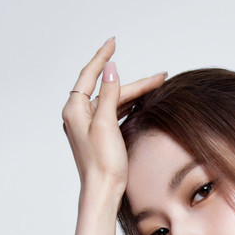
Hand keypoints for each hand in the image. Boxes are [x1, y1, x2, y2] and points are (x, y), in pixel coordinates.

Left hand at [61, 38, 165, 191]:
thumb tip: (111, 69)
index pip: (90, 75)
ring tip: (155, 88)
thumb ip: (108, 94)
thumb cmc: (103, 163)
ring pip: (113, 102)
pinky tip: (138, 104)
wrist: (103, 192)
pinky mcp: (98, 137)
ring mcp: (89, 126)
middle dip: (133, 83)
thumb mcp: (106, 124)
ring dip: (133, 94)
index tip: (113, 43)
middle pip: (107, 90)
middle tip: (159, 77)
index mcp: (75, 109)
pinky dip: (127, 107)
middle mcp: (79, 116)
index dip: (103, 57)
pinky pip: (113, 114)